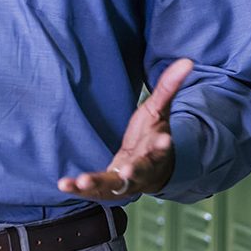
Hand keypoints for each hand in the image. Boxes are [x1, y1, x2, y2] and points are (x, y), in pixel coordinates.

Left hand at [57, 59, 193, 201]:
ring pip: (114, 185)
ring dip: (98, 183)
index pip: (162, 147)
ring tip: (83, 181)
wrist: (149, 171)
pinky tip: (64, 184)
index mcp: (156, 150)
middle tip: (128, 170)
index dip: (163, 145)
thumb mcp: (158, 110)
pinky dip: (78, 189)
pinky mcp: (107, 188)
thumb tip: (187, 60)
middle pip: (140, 171)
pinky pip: (93, 190)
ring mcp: (125, 182)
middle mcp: (143, 169)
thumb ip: (169, 87)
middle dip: (135, 171)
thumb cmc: (151, 136)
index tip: (166, 140)